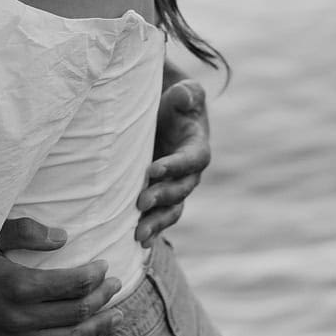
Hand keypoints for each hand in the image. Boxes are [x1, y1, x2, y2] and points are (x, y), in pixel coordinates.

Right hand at [0, 218, 123, 335]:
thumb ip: (23, 232)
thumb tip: (63, 237)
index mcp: (17, 286)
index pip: (72, 284)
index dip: (94, 275)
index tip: (103, 266)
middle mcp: (20, 319)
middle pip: (77, 311)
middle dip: (103, 298)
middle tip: (117, 285)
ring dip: (99, 328)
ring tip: (117, 316)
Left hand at [137, 79, 209, 245]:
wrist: (167, 117)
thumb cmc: (176, 102)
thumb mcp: (185, 92)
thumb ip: (188, 94)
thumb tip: (184, 97)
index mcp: (198, 147)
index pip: (192, 159)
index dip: (175, 166)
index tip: (153, 169)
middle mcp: (190, 172)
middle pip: (181, 189)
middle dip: (162, 197)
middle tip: (140, 202)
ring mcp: (177, 187)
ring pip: (172, 210)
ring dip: (156, 222)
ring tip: (138, 234)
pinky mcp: (162, 196)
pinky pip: (161, 217)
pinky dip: (152, 230)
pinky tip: (137, 243)